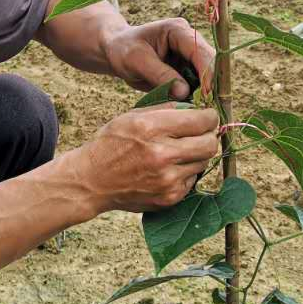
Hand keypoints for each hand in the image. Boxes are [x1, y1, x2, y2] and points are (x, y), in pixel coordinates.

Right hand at [70, 107, 219, 214]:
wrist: (93, 181)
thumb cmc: (111, 144)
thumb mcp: (131, 116)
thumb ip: (165, 109)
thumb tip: (195, 107)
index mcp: (151, 128)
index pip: (200, 121)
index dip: (210, 117)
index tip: (208, 117)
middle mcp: (161, 154)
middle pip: (209, 143)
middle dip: (209, 136)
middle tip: (202, 133)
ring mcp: (167, 179)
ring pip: (204, 162)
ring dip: (196, 154)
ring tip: (179, 151)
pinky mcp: (170, 197)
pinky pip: (192, 180)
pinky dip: (186, 172)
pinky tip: (169, 168)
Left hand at [102, 18, 214, 100]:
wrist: (115, 51)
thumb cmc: (122, 50)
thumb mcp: (136, 60)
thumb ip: (160, 75)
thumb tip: (185, 93)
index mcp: (178, 30)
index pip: (200, 51)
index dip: (207, 72)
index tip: (206, 95)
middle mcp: (189, 41)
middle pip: (210, 63)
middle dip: (210, 85)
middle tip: (208, 108)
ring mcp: (189, 56)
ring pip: (207, 76)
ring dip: (205, 93)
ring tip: (201, 111)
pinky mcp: (186, 70)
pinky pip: (197, 85)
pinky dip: (196, 96)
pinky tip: (192, 109)